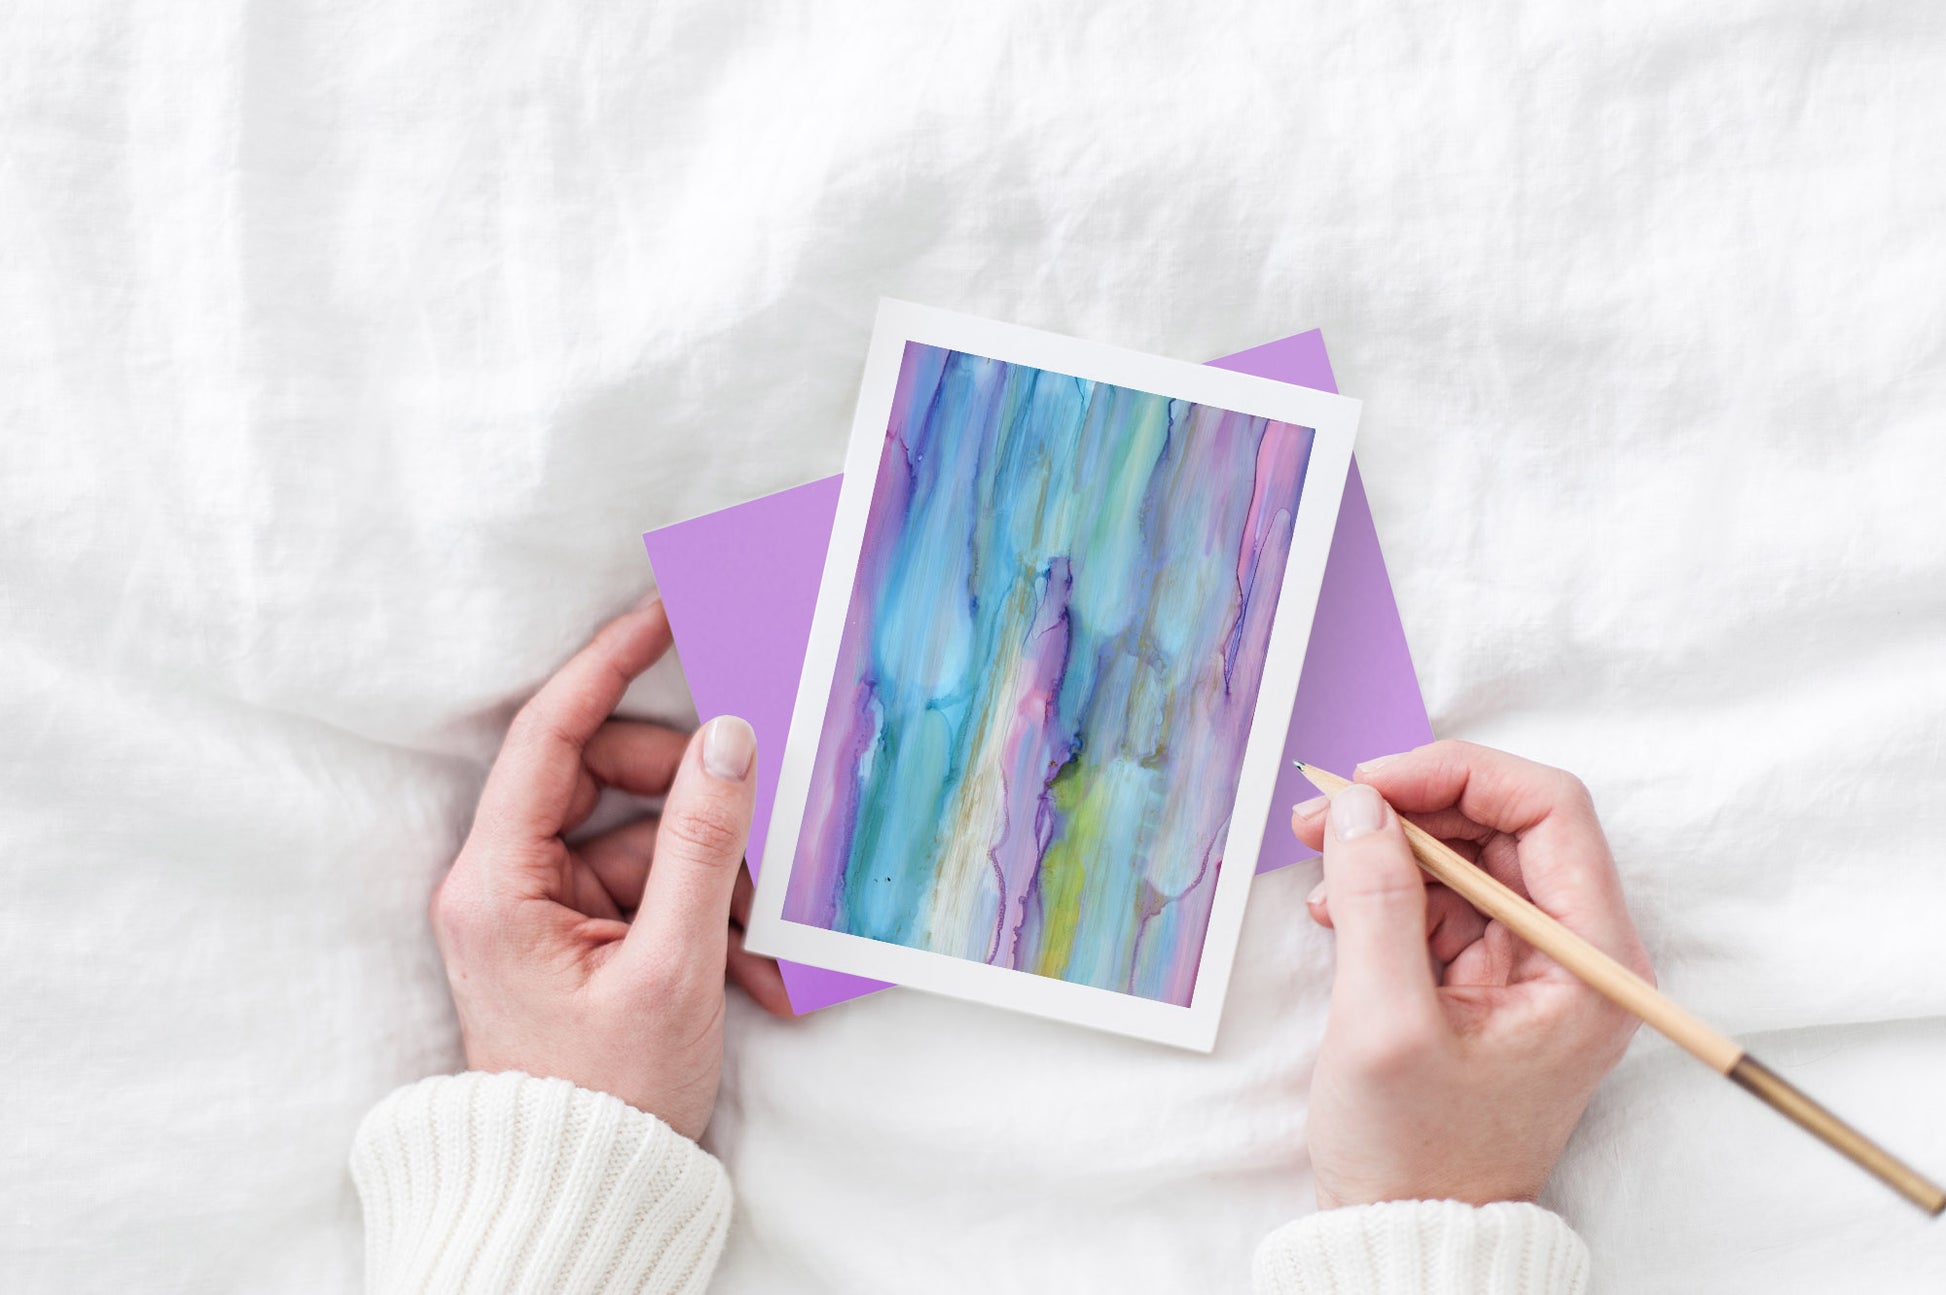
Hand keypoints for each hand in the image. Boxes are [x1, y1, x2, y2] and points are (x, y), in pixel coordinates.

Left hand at [429, 601, 791, 1140]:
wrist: (581, 1196)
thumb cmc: (607, 1096)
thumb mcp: (673, 964)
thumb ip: (706, 844)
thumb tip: (730, 738)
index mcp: (497, 880)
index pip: (551, 734)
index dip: (609, 666)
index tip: (664, 616)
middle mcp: (505, 883)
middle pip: (607, 782)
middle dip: (693, 803)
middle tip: (760, 829)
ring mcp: (540, 911)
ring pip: (642, 837)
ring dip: (714, 875)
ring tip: (764, 937)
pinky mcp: (575, 938)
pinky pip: (650, 890)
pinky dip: (705, 916)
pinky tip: (750, 971)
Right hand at [1289, 740, 1652, 1208]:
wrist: (1410, 1230)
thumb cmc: (1415, 1153)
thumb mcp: (1384, 1023)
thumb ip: (1375, 901)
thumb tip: (1357, 805)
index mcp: (1590, 963)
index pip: (1549, 811)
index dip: (1458, 776)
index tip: (1372, 782)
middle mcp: (1577, 953)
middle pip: (1505, 825)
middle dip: (1411, 806)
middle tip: (1325, 811)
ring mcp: (1532, 964)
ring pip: (1467, 855)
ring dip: (1389, 846)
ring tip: (1318, 861)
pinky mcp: (1488, 977)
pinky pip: (1441, 897)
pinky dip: (1386, 888)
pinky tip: (1336, 909)